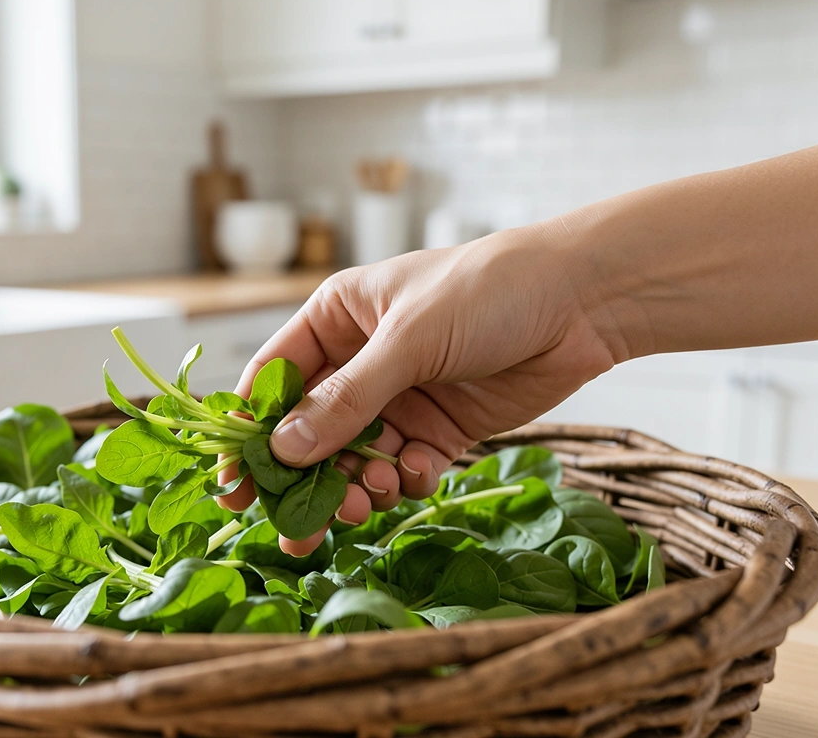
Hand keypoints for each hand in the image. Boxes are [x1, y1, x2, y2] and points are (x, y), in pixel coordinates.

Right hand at [216, 224, 620, 553]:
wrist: (581, 303)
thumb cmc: (486, 291)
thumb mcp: (408, 339)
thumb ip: (348, 398)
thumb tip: (284, 449)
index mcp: (336, 320)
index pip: (274, 380)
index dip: (252, 430)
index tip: (235, 485)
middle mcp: (359, 361)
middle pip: (310, 431)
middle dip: (305, 478)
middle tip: (297, 526)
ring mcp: (399, 399)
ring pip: (355, 459)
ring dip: (357, 486)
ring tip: (370, 499)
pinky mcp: (439, 430)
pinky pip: (404, 470)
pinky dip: (406, 482)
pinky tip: (419, 474)